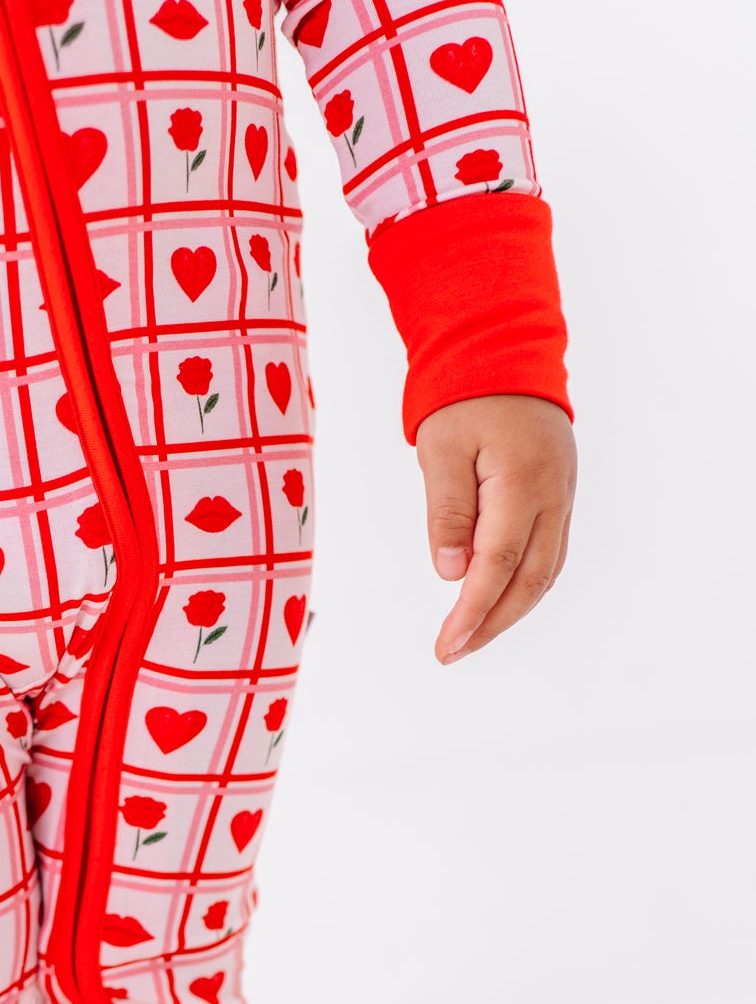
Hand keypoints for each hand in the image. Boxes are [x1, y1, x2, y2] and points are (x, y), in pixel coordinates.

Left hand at [416, 394, 576, 663]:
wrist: (505, 352)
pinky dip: (525, 583)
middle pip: (530, 579)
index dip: (473, 611)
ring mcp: (562, 495)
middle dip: (491, 622)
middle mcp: (552, 494)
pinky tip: (499, 600)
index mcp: (522, 481)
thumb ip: (448, 511)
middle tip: (453, 651)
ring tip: (471, 636)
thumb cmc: (466, 396)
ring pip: (545, 571)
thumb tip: (452, 571)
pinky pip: (549, 551)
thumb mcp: (441, 450)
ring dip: (510, 609)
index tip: (448, 644)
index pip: (498, 564)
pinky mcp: (559, 494)